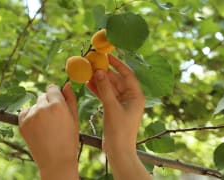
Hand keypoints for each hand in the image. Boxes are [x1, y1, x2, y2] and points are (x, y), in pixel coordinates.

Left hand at [18, 83, 78, 179]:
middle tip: (54, 118)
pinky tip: (38, 127)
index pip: (52, 88)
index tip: (58, 103)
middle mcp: (42, 107)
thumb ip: (71, 99)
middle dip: (48, 103)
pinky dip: (30, 116)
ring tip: (46, 126)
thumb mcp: (74, 118)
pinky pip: (25, 112)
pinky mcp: (22, 123)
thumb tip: (66, 84)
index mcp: (57, 105)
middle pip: (43, 95)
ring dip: (39, 110)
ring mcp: (31, 115)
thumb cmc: (69, 140)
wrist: (56, 161)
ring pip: (35, 104)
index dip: (56, 95)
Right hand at [87, 54, 150, 179]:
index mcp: (136, 95)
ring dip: (100, 81)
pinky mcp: (114, 108)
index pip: (127, 74)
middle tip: (93, 64)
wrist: (118, 150)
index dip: (117, 64)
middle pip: (117, 80)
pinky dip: (98, 90)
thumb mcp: (112, 107)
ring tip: (88, 73)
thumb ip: (105, 89)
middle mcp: (130, 97)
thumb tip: (99, 72)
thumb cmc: (120, 130)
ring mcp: (122, 103)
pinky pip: (106, 95)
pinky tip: (88, 84)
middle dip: (105, 73)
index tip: (107, 56)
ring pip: (110, 87)